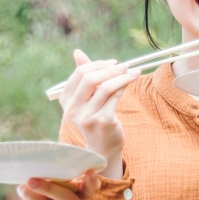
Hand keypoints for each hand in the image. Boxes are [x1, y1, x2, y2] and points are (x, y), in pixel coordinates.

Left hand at [19, 173, 95, 199]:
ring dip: (31, 197)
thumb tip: (40, 169)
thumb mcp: (59, 189)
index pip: (92, 187)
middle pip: (66, 198)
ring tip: (21, 189)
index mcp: (84, 195)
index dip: (92, 181)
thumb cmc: (52, 199)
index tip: (90, 172)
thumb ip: (58, 180)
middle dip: (47, 188)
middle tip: (30, 180)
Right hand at [58, 50, 140, 174]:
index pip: (79, 73)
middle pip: (90, 78)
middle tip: (124, 66)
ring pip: (105, 87)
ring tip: (133, 72)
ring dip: (122, 76)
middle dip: (109, 69)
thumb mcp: (86, 98)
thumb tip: (77, 52)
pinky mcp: (102, 121)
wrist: (103, 147)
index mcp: (65, 100)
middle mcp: (72, 109)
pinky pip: (115, 96)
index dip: (97, 64)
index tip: (113, 63)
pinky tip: (132, 80)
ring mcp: (87, 116)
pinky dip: (124, 85)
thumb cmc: (95, 118)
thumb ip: (83, 76)